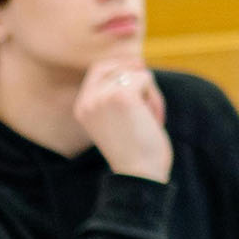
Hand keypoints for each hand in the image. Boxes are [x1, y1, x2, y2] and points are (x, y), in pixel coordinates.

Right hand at [73, 59, 170, 182]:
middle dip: (137, 76)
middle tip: (149, 103)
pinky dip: (156, 97)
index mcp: (82, 107)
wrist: (140, 174)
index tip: (141, 72)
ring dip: (150, 93)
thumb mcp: (120, 120)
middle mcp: (87, 100)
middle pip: (114, 65)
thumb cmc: (138, 151)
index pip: (98, 68)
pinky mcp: (121, 95)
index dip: (122, 66)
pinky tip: (154, 119)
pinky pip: (145, 78)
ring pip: (134, 72)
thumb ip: (119, 96)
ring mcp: (101, 96)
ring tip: (151, 118)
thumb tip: (138, 64)